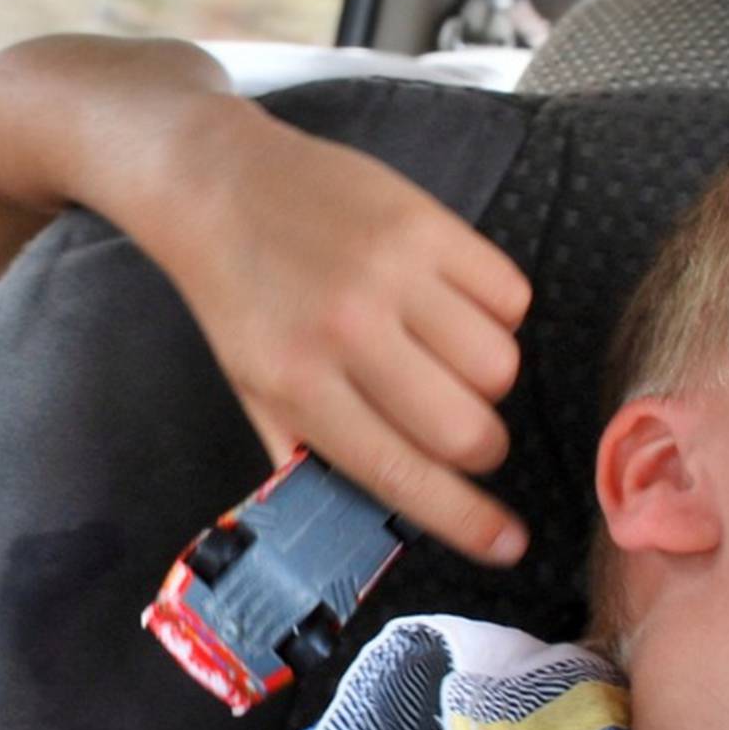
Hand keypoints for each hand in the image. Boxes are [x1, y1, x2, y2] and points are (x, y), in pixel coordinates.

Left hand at [150, 99, 530, 565]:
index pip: (401, 473)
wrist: (218, 185)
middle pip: (470, 428)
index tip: (508, 544)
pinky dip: (497, 315)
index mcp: (299, 384)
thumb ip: (309, 453)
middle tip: (461, 436)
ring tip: (445, 358)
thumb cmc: (238, 296)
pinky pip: (511, 295)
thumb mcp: (251, 388)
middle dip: (480, 450)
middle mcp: (350, 330)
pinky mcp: (427, 221)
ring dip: (487, 380)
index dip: (466, 521)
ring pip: (500, 364)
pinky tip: (453, 307)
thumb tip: (374, 516)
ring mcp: (394, 271)